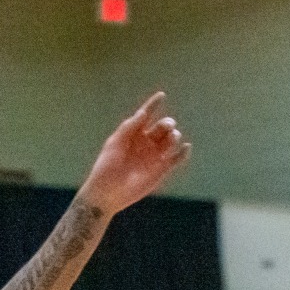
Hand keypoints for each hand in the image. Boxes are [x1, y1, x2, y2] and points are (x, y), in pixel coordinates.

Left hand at [78, 92, 189, 214]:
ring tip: (171, 138)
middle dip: (167, 123)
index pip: (146, 115)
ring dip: (174, 136)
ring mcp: (155, 155)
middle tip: (166, 127)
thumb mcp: (114, 145)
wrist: (106, 194)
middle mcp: (146, 142)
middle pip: (163, 126)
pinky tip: (185, 147)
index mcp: (133, 134)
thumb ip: (128, 128)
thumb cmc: (105, 168)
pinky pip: (177, 158)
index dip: (153, 105)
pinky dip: (183, 152)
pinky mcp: (161, 169)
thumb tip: (142, 113)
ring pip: (172, 140)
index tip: (161, 95)